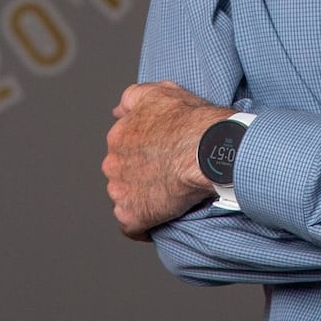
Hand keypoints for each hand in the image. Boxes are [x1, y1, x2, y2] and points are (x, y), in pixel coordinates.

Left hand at [102, 80, 231, 239]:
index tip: (160, 158)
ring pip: (125, 199)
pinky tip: (160, 222)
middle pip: (122, 174)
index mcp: (118, 135)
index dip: (142, 154)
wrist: (208, 151)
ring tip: (167, 200)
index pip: (123, 149)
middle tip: (167, 178)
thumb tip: (118, 110)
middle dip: (139, 177)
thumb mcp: (161, 93)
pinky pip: (132, 227)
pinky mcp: (132, 216)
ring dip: (141, 200)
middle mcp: (113, 163)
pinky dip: (144, 227)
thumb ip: (133, 98)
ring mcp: (120, 190)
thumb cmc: (192, 122)